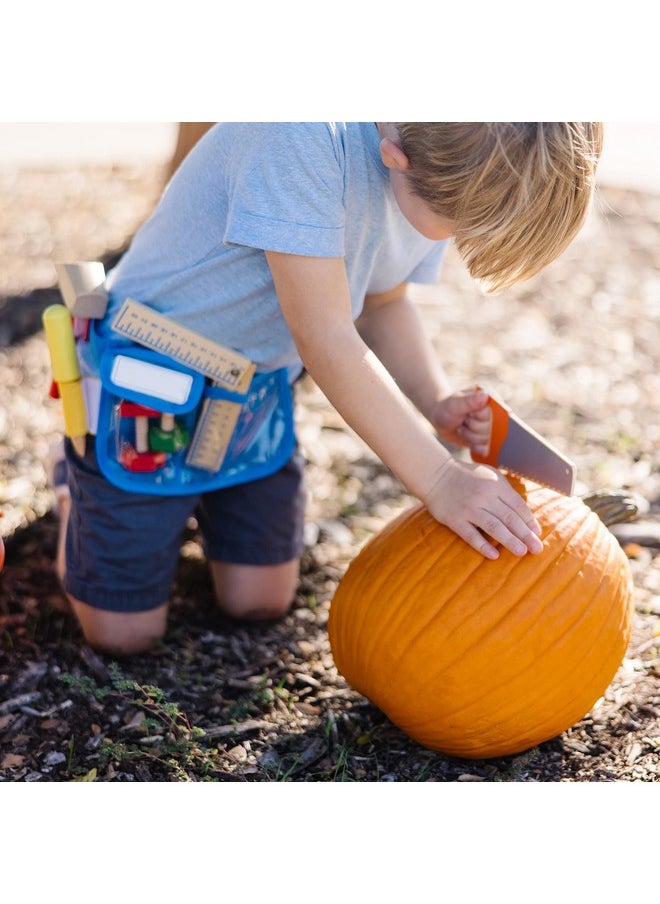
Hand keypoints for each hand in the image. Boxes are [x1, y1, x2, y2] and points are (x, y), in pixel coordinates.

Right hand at [424, 457, 543, 559]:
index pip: (518, 506)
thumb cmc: (467, 477)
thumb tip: (526, 516)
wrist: (435, 474)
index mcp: (496, 485)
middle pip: (509, 518)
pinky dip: (483, 545)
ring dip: (510, 541)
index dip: (529, 521)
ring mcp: (468, 508)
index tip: (537, 534)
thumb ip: (506, 492)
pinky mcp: (454, 519)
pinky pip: (471, 535)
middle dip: (526, 534)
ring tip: (522, 552)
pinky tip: (494, 555)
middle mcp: (484, 496)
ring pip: (494, 527)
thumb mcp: (490, 476)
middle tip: (537, 549)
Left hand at [431, 387, 490, 456]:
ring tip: (462, 428)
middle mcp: (493, 413)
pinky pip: (486, 448)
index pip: (494, 412)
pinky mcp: (485, 438)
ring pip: (488, 439)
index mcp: (490, 399)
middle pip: (493, 428)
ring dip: (471, 436)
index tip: (468, 413)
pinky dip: (475, 446)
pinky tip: (467, 440)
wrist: (440, 420)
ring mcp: (490, 426)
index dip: (479, 416)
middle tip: (463, 421)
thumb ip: (469, 401)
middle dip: (474, 427)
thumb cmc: (447, 407)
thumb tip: (484, 396)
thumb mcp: (455, 403)